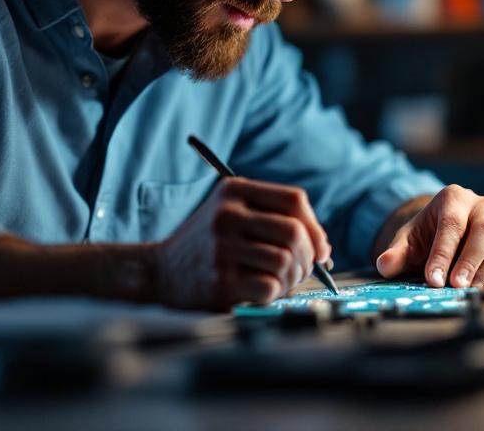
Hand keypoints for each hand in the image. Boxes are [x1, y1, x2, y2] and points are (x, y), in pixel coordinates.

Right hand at [153, 177, 331, 310]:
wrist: (159, 272)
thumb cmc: (208, 245)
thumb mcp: (233, 214)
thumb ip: (276, 221)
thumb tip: (323, 249)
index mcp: (234, 190)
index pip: (294, 200)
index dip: (315, 227)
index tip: (319, 248)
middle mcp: (226, 214)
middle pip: (294, 232)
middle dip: (307, 257)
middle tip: (300, 270)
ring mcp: (221, 247)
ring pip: (285, 262)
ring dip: (291, 278)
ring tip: (279, 282)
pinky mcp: (220, 281)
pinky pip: (270, 288)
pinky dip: (274, 294)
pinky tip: (259, 291)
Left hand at [375, 185, 483, 287]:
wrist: (448, 231)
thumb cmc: (429, 234)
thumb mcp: (408, 240)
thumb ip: (396, 252)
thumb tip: (385, 265)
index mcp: (454, 197)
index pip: (450, 225)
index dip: (442, 253)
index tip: (433, 279)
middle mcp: (483, 205)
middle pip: (483, 229)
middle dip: (470, 259)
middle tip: (457, 285)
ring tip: (473, 287)